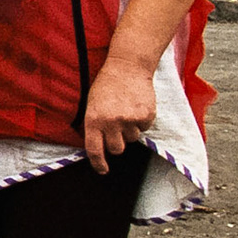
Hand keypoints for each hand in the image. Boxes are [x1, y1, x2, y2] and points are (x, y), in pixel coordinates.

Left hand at [82, 56, 155, 173]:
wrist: (127, 67)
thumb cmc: (106, 86)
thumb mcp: (91, 104)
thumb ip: (94, 125)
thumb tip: (98, 147)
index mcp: (94, 119)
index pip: (94, 149)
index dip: (98, 163)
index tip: (103, 170)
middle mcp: (111, 122)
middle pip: (116, 149)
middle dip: (117, 143)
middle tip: (117, 129)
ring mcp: (130, 120)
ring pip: (132, 139)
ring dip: (130, 130)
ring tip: (126, 111)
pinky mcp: (146, 116)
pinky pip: (144, 128)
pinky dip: (141, 121)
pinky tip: (136, 106)